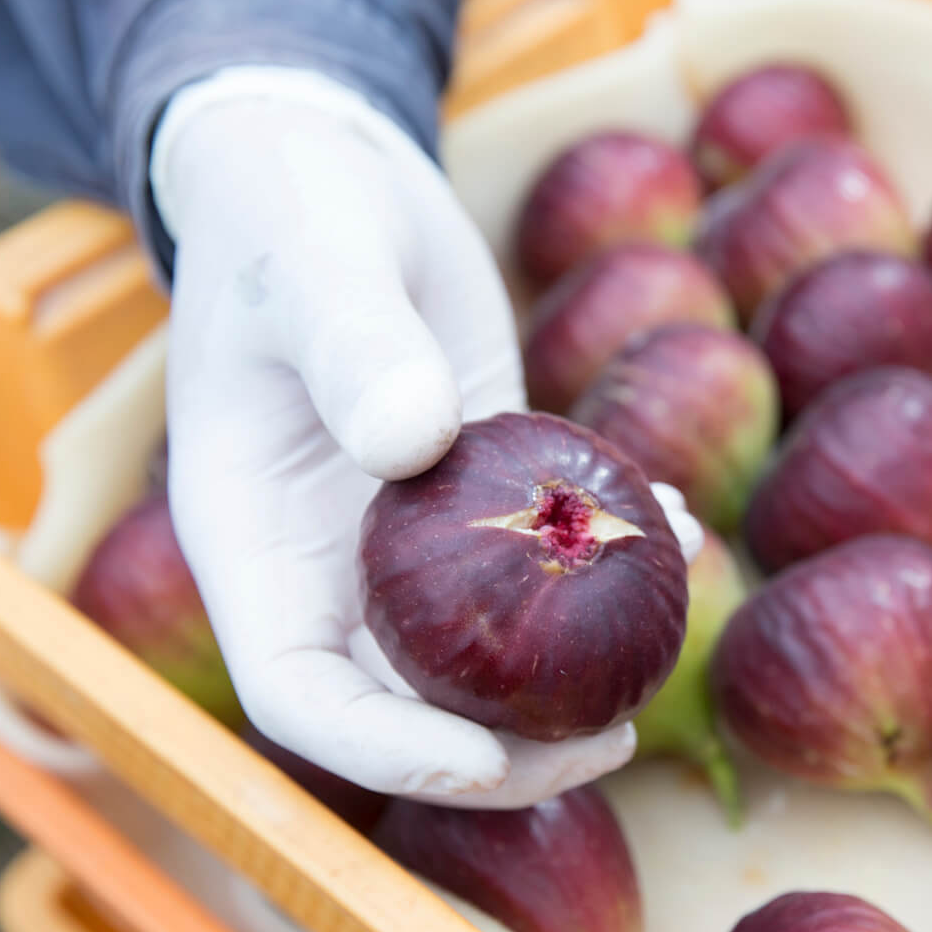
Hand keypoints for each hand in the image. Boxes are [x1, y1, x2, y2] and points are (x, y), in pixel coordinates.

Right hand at [150, 67, 699, 808]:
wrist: (329, 176)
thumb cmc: (292, 209)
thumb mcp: (315, 258)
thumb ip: (353, 342)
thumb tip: (413, 441)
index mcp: (249, 540)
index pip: (297, 692)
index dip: (385, 749)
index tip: (487, 755)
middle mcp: (320, 564)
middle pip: (397, 705)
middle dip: (499, 751)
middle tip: (610, 739)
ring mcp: (395, 542)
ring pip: (478, 653)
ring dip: (567, 677)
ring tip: (665, 652)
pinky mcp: (471, 498)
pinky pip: (538, 559)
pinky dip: (607, 560)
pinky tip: (682, 529)